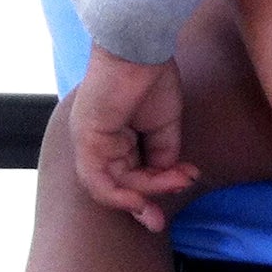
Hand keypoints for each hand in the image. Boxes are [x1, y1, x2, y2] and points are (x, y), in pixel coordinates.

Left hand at [68, 47, 198, 230]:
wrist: (140, 48)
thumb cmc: (152, 75)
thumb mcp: (165, 122)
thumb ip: (163, 152)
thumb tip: (169, 177)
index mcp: (115, 135)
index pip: (129, 172)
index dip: (153, 187)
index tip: (184, 187)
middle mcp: (98, 143)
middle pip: (119, 183)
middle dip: (142, 204)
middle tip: (161, 222)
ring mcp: (90, 143)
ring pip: (112, 185)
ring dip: (142, 193)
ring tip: (173, 187)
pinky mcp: (87, 142)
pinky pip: (99, 180)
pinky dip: (119, 194)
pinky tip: (143, 197)